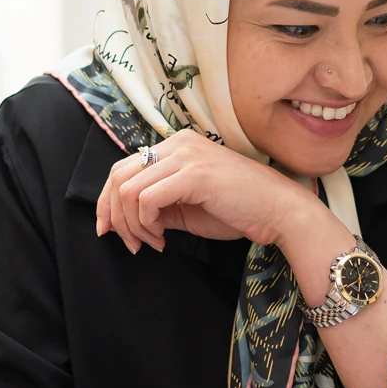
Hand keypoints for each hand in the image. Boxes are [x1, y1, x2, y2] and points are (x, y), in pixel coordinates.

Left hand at [94, 129, 319, 252]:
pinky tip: (162, 238)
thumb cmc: (238, 210)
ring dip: (132, 225)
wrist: (278, 211)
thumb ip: (156, 206)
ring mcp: (185, 156)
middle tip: (131, 243)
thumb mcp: (187, 207)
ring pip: (128, 190)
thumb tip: (120, 222)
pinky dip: (146, 224)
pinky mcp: (193, 174)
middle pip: (118, 176)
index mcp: (176, 145)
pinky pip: (146, 199)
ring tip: (152, 242)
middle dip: (114, 216)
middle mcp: (178, 143)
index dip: (108, 202)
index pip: (123, 168)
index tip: (112, 231)